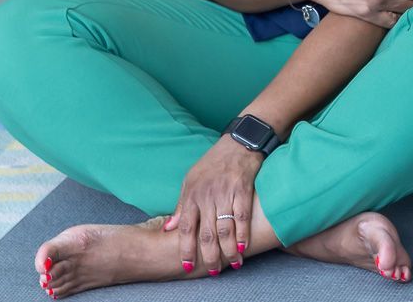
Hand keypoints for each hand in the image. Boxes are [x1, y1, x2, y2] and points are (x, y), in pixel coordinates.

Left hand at [162, 135, 259, 275]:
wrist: (239, 141)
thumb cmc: (213, 162)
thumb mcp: (191, 180)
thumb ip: (182, 205)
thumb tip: (169, 229)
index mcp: (192, 195)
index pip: (186, 227)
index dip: (186, 248)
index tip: (186, 265)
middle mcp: (207, 195)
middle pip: (206, 233)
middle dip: (209, 255)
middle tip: (212, 271)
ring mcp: (226, 192)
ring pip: (225, 228)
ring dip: (228, 249)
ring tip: (232, 263)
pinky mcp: (243, 188)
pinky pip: (243, 215)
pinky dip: (243, 232)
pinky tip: (243, 245)